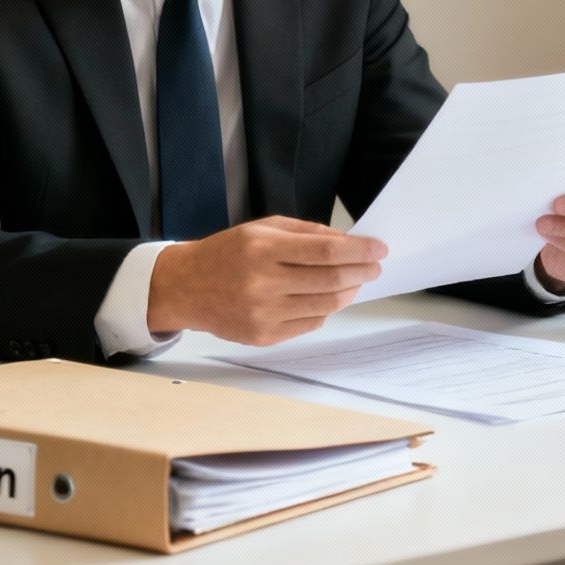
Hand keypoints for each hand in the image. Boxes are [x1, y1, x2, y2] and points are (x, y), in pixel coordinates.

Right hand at [147, 217, 384, 344]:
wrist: (185, 287)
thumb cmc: (227, 253)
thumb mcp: (261, 228)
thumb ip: (305, 233)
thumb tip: (346, 242)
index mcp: (263, 249)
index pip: (326, 252)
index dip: (359, 251)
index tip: (379, 248)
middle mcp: (263, 282)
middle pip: (330, 280)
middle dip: (361, 272)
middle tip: (374, 267)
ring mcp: (263, 313)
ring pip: (325, 306)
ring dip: (348, 292)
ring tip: (355, 282)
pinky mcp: (263, 336)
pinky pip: (310, 324)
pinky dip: (326, 310)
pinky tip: (327, 298)